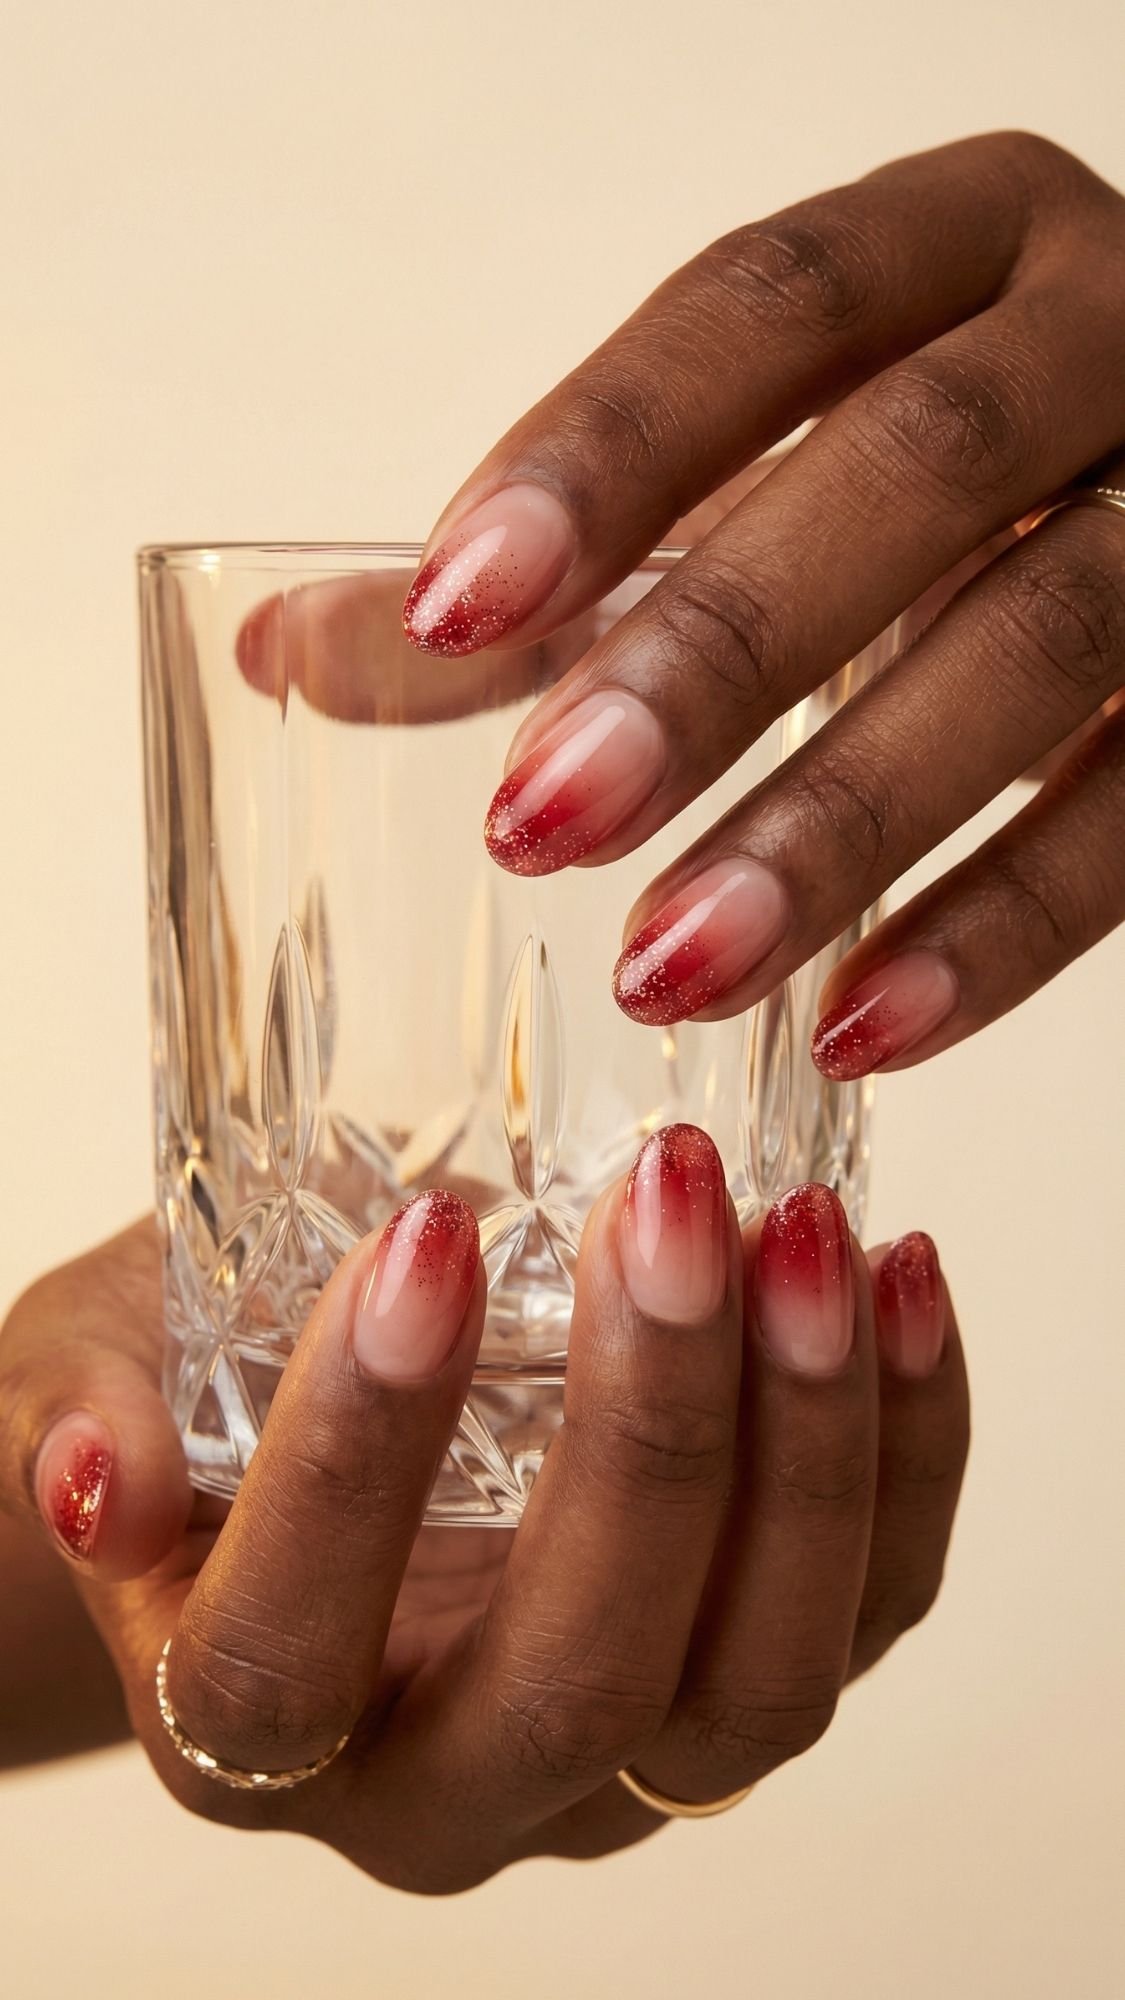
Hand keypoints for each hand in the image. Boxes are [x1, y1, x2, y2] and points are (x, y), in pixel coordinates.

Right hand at [0, 1133, 966, 1892]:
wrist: (286, 1455)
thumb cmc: (182, 1406)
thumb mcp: (83, 1381)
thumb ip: (83, 1420)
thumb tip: (103, 1467)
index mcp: (247, 1731)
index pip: (286, 1663)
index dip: (354, 1468)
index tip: (424, 1244)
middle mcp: (442, 1785)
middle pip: (575, 1686)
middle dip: (648, 1439)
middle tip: (668, 1203)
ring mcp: (619, 1759)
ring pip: (755, 1687)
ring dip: (808, 1447)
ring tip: (806, 1231)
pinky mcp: (745, 1676)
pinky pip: (870, 1610)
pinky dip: (906, 1448)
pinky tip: (895, 1278)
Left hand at [400, 131, 1124, 1077]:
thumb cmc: (939, 494)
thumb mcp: (760, 483)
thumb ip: (553, 569)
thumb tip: (291, 656)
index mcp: (958, 241)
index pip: (770, 304)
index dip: (607, 446)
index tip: (453, 603)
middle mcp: (1098, 336)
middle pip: (916, 463)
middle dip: (721, 648)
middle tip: (546, 815)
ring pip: (1046, 635)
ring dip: (843, 816)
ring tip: (671, 966)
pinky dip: (1001, 928)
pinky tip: (855, 1026)